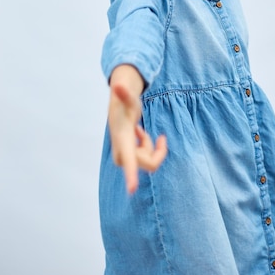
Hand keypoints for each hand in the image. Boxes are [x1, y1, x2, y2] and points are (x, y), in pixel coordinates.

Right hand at [108, 67, 167, 193]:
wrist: (118, 109)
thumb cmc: (124, 102)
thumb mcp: (127, 96)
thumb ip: (123, 91)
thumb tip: (117, 85)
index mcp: (122, 142)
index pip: (129, 160)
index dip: (130, 175)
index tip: (132, 189)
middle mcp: (122, 154)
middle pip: (150, 163)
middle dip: (157, 151)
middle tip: (155, 135)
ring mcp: (125, 159)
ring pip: (150, 162)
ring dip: (150, 146)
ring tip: (141, 131)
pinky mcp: (130, 160)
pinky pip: (148, 161)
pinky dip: (149, 147)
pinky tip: (139, 135)